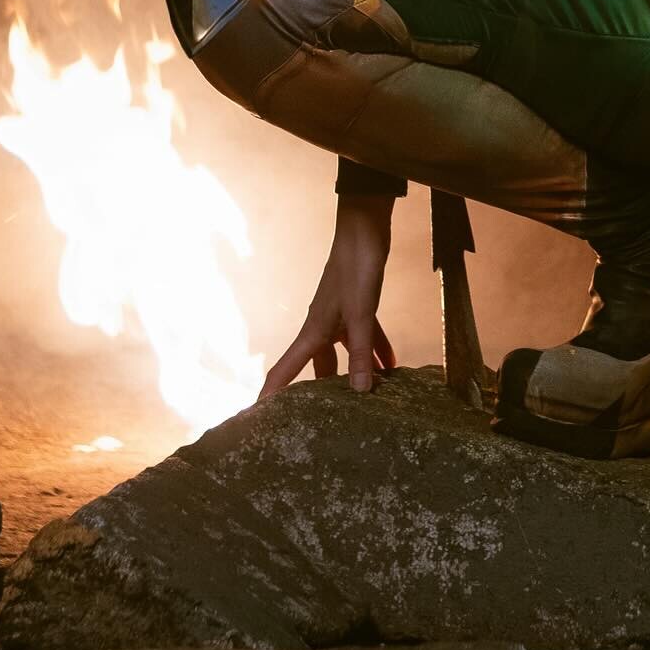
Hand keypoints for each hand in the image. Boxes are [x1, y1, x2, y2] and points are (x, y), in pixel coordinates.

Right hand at [259, 195, 397, 398]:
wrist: (365, 231)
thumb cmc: (355, 268)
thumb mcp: (361, 313)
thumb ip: (362, 352)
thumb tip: (361, 390)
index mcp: (313, 330)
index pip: (285, 368)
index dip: (271, 393)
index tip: (257, 418)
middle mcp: (323, 327)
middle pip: (318, 366)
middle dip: (323, 390)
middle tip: (329, 416)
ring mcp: (341, 316)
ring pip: (346, 353)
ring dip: (358, 370)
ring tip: (371, 396)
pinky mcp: (360, 306)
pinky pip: (366, 335)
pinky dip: (377, 350)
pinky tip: (392, 365)